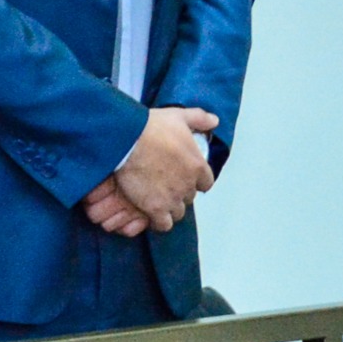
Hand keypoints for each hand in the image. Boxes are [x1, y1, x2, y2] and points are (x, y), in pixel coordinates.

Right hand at [91, 107, 221, 235]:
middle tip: (165, 186)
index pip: (206, 183)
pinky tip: (151, 215)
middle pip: (189, 197)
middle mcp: (188, 185)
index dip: (195, 181)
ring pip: (178, 212)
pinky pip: (163, 224)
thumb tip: (214, 121)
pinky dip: (159, 222)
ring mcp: (172, 198)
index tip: (184, 177)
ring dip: (170, 208)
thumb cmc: (152, 128)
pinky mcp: (155, 208)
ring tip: (157, 201)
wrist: (128, 141)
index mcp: (198, 166)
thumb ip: (200, 119)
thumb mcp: (179, 116)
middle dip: (180, 193)